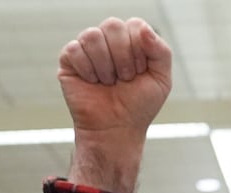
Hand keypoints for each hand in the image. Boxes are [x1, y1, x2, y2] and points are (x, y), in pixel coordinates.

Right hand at [59, 18, 171, 136]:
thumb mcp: (161, 80)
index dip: (139, 50)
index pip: (135, 25)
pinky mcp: (69, 59)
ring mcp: (88, 48)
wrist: (117, 129)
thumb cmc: (139, 106)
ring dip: (105, 66)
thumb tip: (143, 29)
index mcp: (131, 41)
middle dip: (123, 57)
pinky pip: (74, 50)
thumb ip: (161, 51)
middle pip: (113, 25)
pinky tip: (93, 82)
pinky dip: (88, 70)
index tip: (140, 72)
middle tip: (125, 78)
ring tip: (109, 82)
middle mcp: (109, 40)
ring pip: (92, 35)